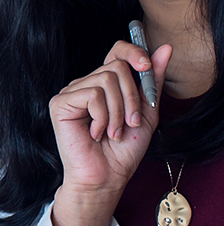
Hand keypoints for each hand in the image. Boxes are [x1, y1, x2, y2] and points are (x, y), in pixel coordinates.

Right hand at [50, 39, 171, 225]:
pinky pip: (92, 95)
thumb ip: (152, 80)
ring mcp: (71, 92)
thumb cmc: (123, 151)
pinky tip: (96, 133)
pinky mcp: (60, 104)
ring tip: (113, 132)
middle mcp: (86, 84)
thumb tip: (165, 48)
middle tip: (130, 123)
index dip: (134, 52)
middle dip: (132, 96)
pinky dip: (102, 117)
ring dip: (118, 111)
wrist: (107, 178)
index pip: (117, 51)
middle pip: (116, 67)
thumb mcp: (146, 112)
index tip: (147, 67)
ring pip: (106, 80)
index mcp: (105, 84)